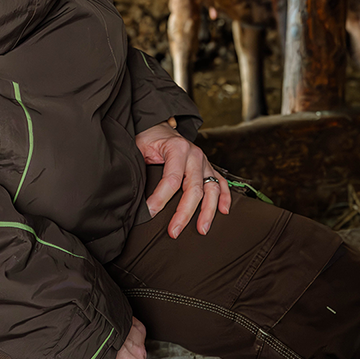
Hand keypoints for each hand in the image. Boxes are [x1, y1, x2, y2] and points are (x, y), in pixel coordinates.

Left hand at [135, 121, 230, 238]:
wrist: (159, 127)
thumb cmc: (149, 139)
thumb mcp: (140, 148)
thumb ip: (139, 167)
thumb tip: (134, 194)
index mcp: (177, 148)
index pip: (172, 179)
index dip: (160, 198)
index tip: (150, 212)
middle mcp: (194, 155)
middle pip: (193, 188)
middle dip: (184, 213)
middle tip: (174, 231)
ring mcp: (204, 161)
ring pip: (211, 189)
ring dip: (208, 211)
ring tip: (202, 229)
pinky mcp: (208, 167)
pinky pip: (221, 182)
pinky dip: (225, 197)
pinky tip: (224, 211)